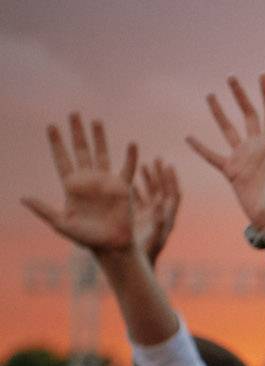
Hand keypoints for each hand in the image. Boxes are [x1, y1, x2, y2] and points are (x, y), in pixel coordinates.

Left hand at [21, 113, 138, 253]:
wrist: (111, 246)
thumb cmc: (86, 238)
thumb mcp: (61, 224)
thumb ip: (44, 210)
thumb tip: (23, 198)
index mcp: (71, 186)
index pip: (62, 159)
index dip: (56, 143)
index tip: (51, 126)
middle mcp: (88, 180)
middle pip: (80, 150)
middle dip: (76, 132)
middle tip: (73, 113)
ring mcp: (105, 182)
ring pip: (101, 154)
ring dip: (98, 137)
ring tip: (95, 120)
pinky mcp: (122, 188)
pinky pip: (127, 169)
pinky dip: (130, 157)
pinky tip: (132, 144)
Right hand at [132, 159, 179, 265]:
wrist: (137, 266)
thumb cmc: (146, 255)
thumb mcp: (154, 237)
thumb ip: (158, 221)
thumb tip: (162, 202)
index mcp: (167, 218)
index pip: (173, 194)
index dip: (172, 180)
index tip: (169, 165)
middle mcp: (160, 215)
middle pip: (163, 191)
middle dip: (161, 175)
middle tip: (158, 159)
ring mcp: (149, 216)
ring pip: (151, 194)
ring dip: (148, 179)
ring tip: (145, 164)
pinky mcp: (138, 218)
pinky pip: (138, 200)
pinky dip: (135, 188)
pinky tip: (128, 178)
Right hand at [187, 74, 264, 231]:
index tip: (262, 75)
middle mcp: (257, 147)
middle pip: (248, 115)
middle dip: (241, 96)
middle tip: (231, 77)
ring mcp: (243, 158)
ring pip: (228, 129)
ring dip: (219, 112)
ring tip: (210, 94)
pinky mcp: (231, 172)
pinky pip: (212, 156)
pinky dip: (200, 147)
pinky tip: (189, 137)